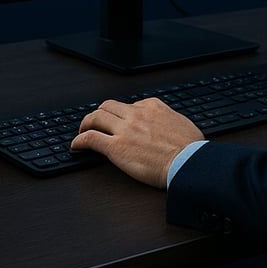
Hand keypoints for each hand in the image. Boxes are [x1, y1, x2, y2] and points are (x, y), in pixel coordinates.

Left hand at [71, 98, 204, 188]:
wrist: (188, 162)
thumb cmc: (190, 149)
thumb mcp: (182, 123)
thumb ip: (169, 119)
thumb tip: (166, 123)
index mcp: (152, 107)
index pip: (130, 104)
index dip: (122, 113)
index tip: (120, 121)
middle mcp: (136, 114)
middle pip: (108, 106)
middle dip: (99, 113)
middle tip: (95, 122)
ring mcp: (124, 130)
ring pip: (96, 117)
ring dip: (86, 123)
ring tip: (82, 130)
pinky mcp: (115, 148)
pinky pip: (90, 138)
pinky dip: (79, 140)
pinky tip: (76, 145)